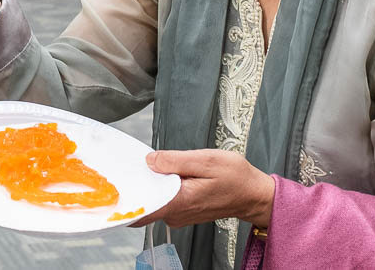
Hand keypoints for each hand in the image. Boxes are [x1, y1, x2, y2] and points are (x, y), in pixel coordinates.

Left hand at [132, 150, 274, 229]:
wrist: (254, 195)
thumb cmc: (236, 178)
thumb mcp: (207, 160)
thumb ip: (175, 160)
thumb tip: (150, 160)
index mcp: (180, 201)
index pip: (143, 208)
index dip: (128, 194)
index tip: (119, 179)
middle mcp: (176, 213)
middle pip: (144, 202)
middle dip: (137, 184)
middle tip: (135, 164)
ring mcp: (178, 215)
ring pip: (153, 200)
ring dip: (150, 184)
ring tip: (152, 166)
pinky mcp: (182, 211)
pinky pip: (162, 200)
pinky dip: (160, 188)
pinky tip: (164, 175)